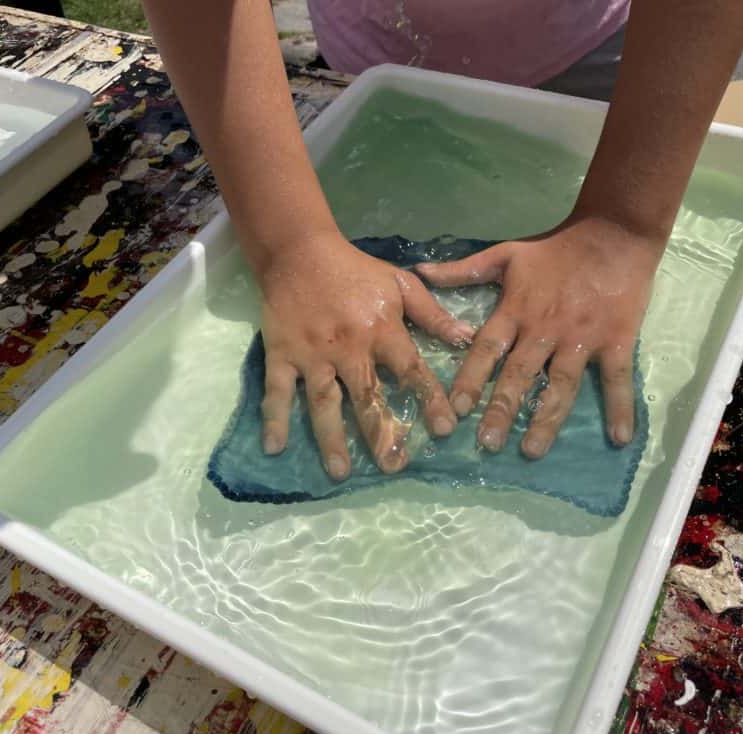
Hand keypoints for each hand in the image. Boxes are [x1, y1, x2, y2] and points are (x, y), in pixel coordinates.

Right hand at [255, 231, 473, 478]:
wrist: (299, 251)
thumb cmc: (355, 270)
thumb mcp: (400, 283)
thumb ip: (433, 314)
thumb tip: (468, 339)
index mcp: (381, 330)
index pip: (411, 370)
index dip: (429, 399)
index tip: (445, 429)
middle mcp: (348, 347)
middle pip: (367, 397)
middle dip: (381, 434)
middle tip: (394, 467)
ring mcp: (312, 354)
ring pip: (323, 402)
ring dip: (331, 438)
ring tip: (340, 472)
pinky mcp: (281, 354)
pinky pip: (277, 391)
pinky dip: (274, 418)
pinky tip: (273, 448)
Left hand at [416, 218, 659, 458]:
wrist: (613, 232)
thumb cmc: (556, 247)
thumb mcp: (505, 254)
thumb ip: (462, 270)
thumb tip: (418, 272)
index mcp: (516, 311)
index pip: (487, 349)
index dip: (471, 378)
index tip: (457, 408)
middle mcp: (544, 330)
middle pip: (519, 375)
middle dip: (501, 410)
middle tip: (487, 443)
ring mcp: (580, 338)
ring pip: (560, 385)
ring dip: (546, 419)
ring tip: (531, 450)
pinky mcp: (615, 341)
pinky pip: (616, 379)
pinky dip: (619, 408)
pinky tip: (618, 439)